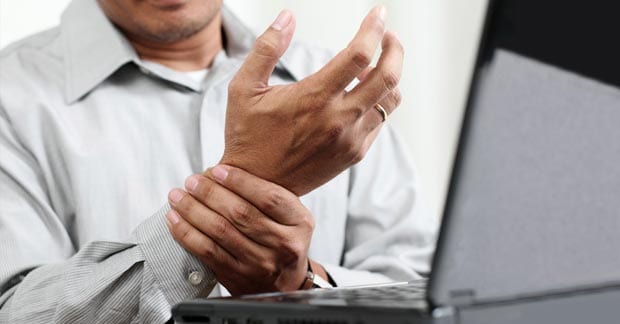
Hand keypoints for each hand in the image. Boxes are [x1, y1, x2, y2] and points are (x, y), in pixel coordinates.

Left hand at [165, 165, 316, 294]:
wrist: (286, 284)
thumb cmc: (283, 240)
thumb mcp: (291, 217)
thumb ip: (268, 196)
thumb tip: (222, 172)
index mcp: (299, 223)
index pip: (269, 197)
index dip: (240, 181)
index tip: (217, 170)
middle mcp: (283, 244)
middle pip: (241, 213)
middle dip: (210, 193)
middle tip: (192, 181)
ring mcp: (260, 263)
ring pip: (220, 231)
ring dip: (193, 211)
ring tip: (178, 197)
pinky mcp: (238, 277)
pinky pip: (207, 252)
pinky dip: (187, 233)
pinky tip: (175, 220)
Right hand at [221, 6, 403, 195]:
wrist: (256, 187)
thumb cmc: (247, 135)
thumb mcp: (244, 88)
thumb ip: (266, 48)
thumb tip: (287, 16)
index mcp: (313, 98)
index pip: (359, 55)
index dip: (373, 29)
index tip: (377, 13)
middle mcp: (338, 119)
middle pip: (388, 76)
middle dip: (394, 48)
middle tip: (388, 36)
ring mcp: (350, 139)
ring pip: (390, 100)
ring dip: (390, 76)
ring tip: (372, 65)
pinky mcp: (354, 154)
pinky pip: (380, 121)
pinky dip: (378, 101)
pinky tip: (361, 94)